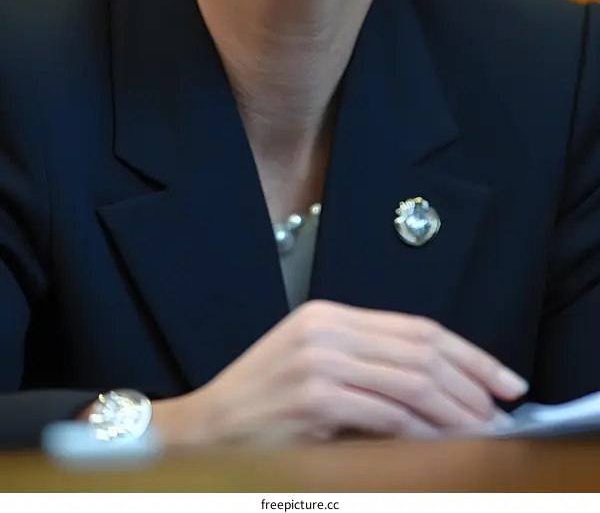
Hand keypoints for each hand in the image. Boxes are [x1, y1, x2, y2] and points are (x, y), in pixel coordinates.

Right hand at [152, 299, 527, 446]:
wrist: (204, 429)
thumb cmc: (262, 405)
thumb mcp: (318, 368)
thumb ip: (371, 368)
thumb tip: (443, 391)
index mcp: (330, 315)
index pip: (417, 327)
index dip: (469, 353)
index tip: (503, 379)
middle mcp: (326, 328)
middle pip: (421, 349)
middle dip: (470, 384)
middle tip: (499, 413)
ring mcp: (319, 360)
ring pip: (411, 381)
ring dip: (455, 412)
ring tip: (480, 433)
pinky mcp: (314, 397)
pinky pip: (386, 414)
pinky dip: (422, 433)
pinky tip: (441, 447)